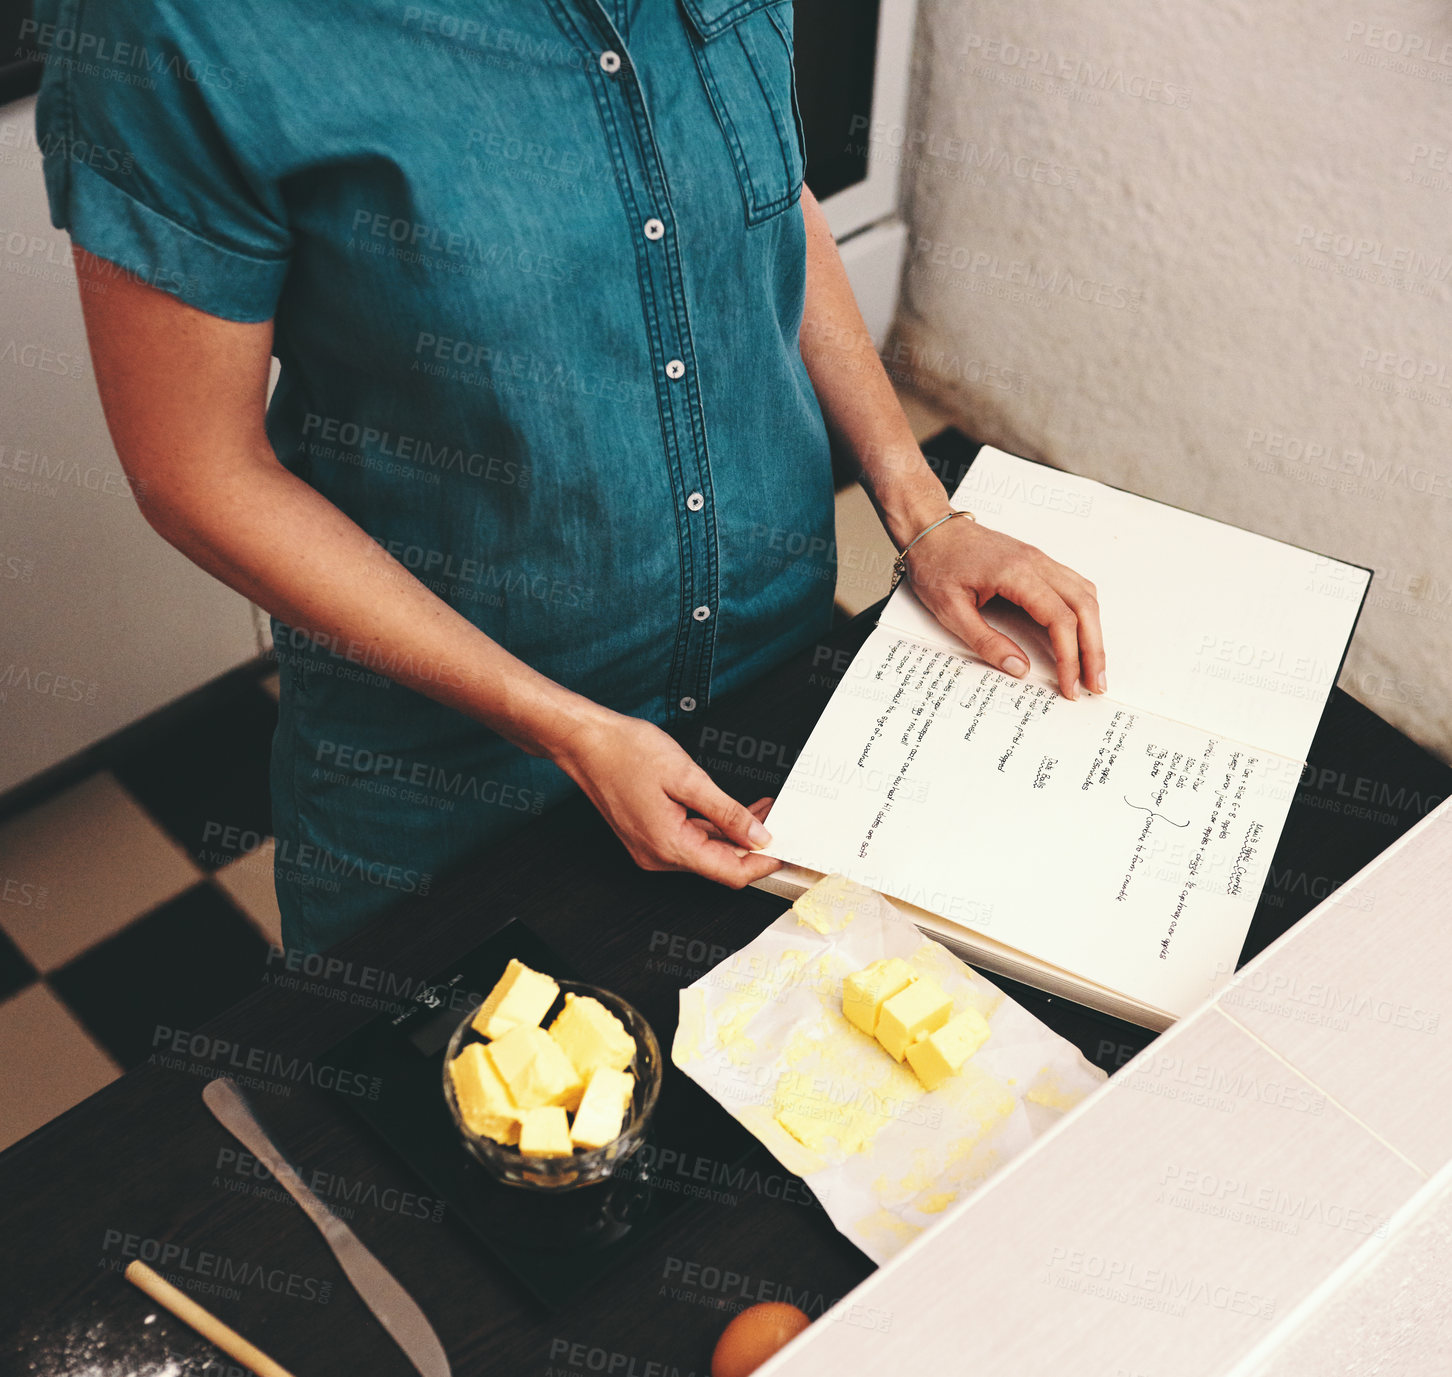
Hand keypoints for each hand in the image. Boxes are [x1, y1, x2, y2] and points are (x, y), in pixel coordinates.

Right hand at [550, 710, 783, 886]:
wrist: (585, 743)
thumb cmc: (626, 752)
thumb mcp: (687, 778)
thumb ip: (726, 812)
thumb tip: (758, 836)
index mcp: (669, 846)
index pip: (728, 872)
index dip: (762, 864)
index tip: (786, 850)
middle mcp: (658, 856)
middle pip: (719, 864)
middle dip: (752, 844)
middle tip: (777, 817)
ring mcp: (651, 848)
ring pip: (705, 851)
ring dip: (734, 834)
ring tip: (759, 808)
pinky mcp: (649, 836)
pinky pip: (689, 839)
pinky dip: (713, 827)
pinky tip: (729, 810)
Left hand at [903, 512, 1105, 699]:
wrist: (930, 529)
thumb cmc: (936, 563)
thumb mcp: (950, 610)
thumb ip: (985, 641)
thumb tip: (1018, 668)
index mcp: (1016, 573)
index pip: (1059, 619)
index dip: (1070, 656)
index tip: (1070, 685)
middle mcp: (1036, 562)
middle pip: (1084, 607)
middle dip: (1093, 650)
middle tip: (1095, 684)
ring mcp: (1040, 559)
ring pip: (1085, 595)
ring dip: (1094, 631)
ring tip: (1092, 666)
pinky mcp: (1037, 561)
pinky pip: (1074, 585)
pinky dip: (1085, 612)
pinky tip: (1083, 632)